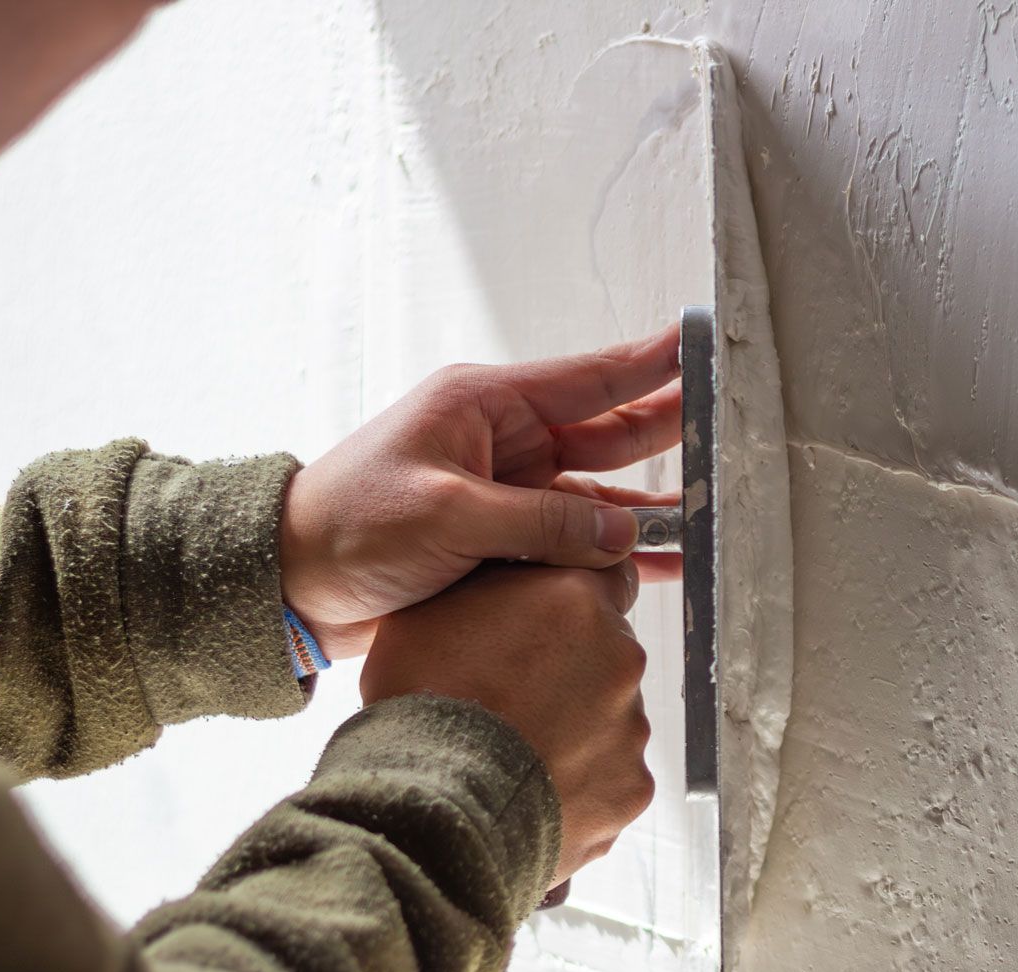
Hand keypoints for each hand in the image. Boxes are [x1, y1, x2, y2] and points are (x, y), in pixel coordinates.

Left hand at [280, 326, 683, 657]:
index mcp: (485, 404)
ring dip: (650, 505)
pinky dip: (616, 551)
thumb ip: (541, 523)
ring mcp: (507, 492)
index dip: (651, 362)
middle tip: (730, 425)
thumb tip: (622, 528)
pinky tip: (661, 562)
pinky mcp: (504, 540)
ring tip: (710, 511)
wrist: (287, 583)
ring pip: (601, 491)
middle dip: (670, 430)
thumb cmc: (348, 527)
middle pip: (608, 430)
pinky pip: (577, 538)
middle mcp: (505, 442)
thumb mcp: (446, 517)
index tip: (702, 342)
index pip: (589, 378)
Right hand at [359, 563, 653, 882]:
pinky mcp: (631, 786)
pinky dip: (582, 784)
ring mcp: (631, 727)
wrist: (431, 802)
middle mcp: (620, 658)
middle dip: (571, 672)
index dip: (576, 604)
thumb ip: (494, 584)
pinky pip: (611, 778)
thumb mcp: (434, 607)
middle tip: (515, 699)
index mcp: (577, 601)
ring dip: (576, 730)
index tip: (552, 625)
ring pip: (610, 719)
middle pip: (608, 655)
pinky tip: (535, 788)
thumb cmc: (421, 702)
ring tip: (517, 751)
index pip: (608, 580)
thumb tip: (510, 579)